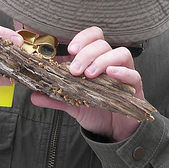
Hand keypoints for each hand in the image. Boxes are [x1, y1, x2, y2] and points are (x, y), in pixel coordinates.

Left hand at [29, 26, 143, 140]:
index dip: (82, 38)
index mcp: (95, 60)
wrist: (112, 130)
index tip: (70, 50)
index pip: (93, 37)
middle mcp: (110, 62)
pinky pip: (133, 74)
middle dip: (87, 54)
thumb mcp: (71, 103)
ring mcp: (124, 73)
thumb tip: (34, 95)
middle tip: (76, 71)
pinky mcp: (134, 87)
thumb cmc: (95, 110)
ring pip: (120, 54)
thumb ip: (55, 98)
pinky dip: (122, 72)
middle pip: (103, 44)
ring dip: (103, 61)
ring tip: (90, 75)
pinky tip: (111, 74)